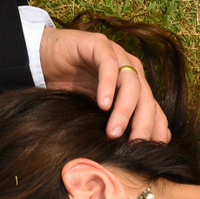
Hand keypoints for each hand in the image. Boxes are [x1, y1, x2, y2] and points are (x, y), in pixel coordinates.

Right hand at [39, 27, 170, 142]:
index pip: (153, 110)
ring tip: (114, 132)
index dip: (155, 131)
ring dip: (125, 109)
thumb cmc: (70, 88)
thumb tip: (130, 152)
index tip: (150, 153)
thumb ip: (113, 125)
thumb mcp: (95, 113)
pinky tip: (103, 104)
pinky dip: (108, 85)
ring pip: (131, 83)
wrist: (44, 60)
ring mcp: (117, 56)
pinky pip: (109, 65)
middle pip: (147, 99)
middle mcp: (130, 71)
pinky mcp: (99, 45)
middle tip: (134, 147)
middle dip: (143, 125)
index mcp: (135, 88)